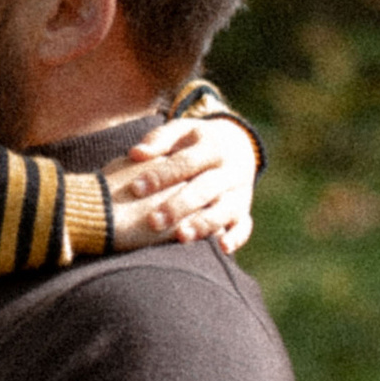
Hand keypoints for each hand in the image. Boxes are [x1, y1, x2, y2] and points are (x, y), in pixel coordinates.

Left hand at [107, 111, 259, 255]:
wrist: (237, 144)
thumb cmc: (194, 140)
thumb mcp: (180, 131)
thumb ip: (159, 140)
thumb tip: (135, 154)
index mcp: (212, 147)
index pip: (186, 162)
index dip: (161, 175)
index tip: (135, 188)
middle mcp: (229, 170)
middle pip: (205, 189)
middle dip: (179, 206)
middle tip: (153, 221)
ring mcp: (239, 192)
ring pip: (225, 210)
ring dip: (204, 224)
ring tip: (181, 236)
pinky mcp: (244, 210)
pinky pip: (244, 226)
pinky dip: (236, 237)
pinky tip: (222, 248)